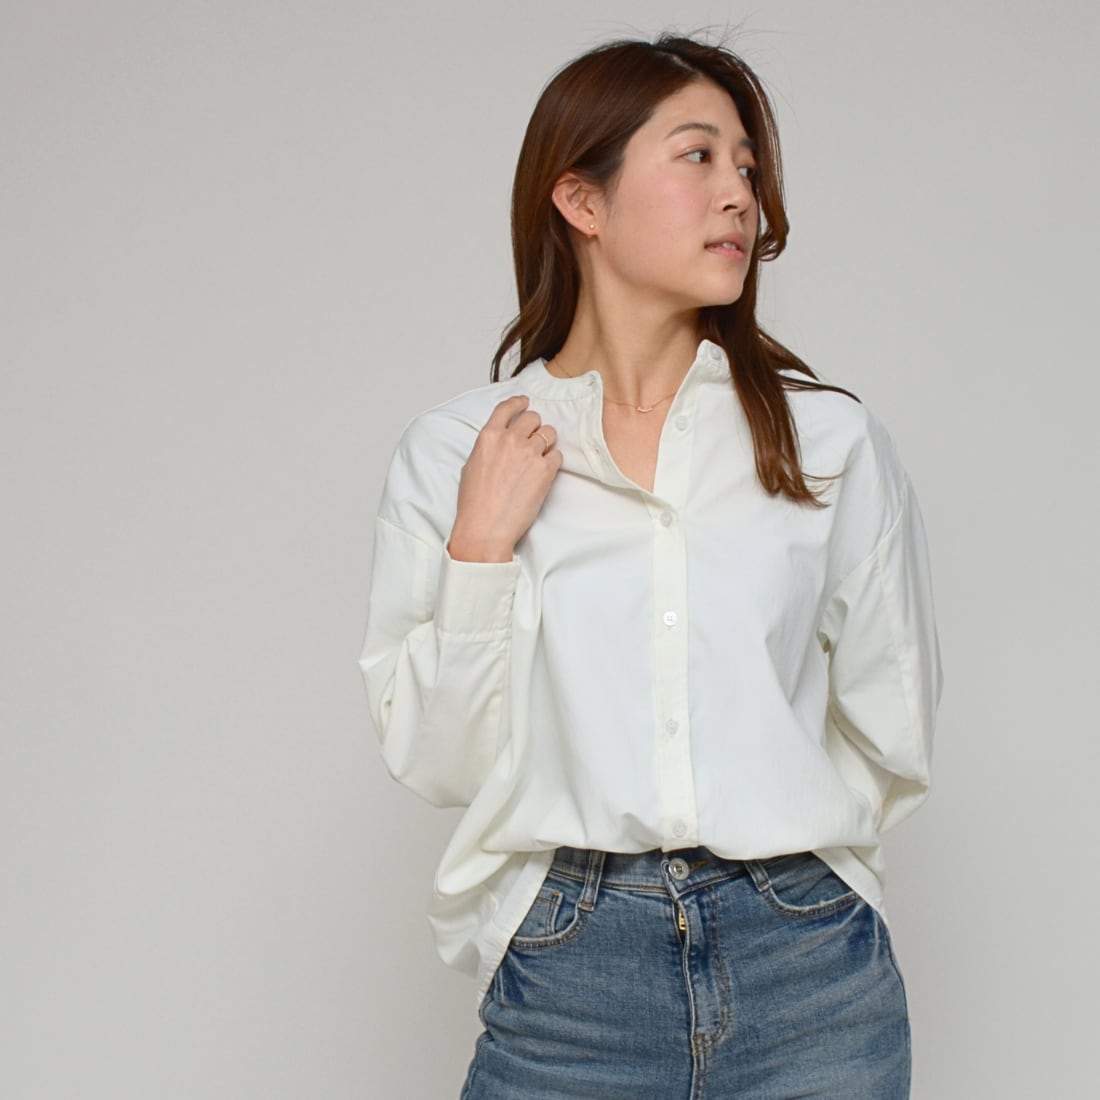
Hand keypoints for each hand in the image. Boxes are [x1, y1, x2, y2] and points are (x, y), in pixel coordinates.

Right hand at [447, 395, 561, 561]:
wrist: (485, 527)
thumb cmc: (474, 503)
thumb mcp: (471, 466)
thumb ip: (488, 447)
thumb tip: (498, 443)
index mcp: (488, 437)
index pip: (507, 408)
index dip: (519, 403)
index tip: (524, 403)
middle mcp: (510, 440)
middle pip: (533, 418)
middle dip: (535, 426)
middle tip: (533, 438)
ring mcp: (529, 454)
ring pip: (549, 433)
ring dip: (546, 442)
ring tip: (539, 458)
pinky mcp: (545, 470)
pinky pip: (557, 455)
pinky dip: (553, 461)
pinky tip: (544, 473)